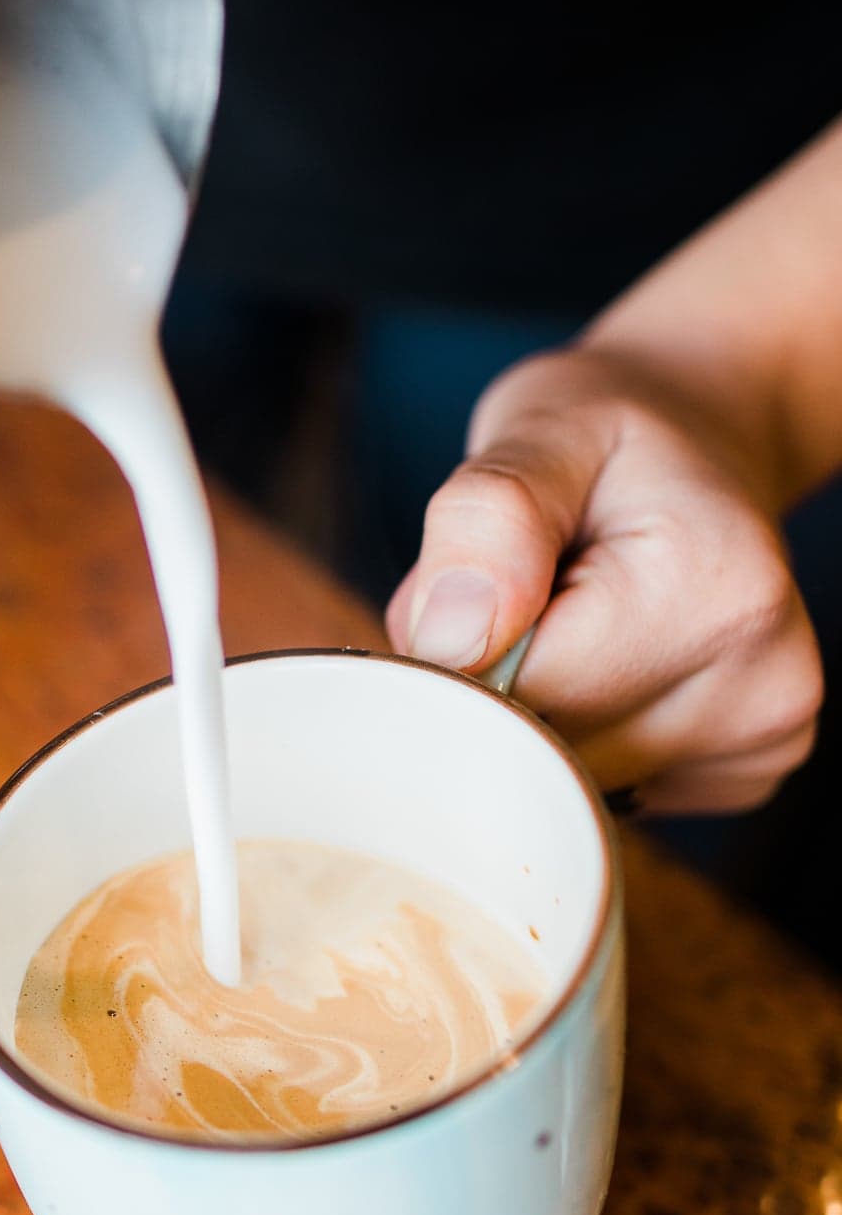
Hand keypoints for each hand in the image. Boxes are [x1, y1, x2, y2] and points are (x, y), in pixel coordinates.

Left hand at [386, 349, 823, 813]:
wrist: (700, 439)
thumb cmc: (609, 431)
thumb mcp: (537, 428)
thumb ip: (485, 521)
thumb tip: (448, 640)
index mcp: (713, 591)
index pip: (521, 698)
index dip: (457, 657)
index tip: (463, 594)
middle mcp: (763, 681)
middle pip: (548, 755)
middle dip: (494, 689)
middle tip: (515, 598)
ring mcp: (765, 738)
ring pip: (571, 781)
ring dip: (535, 712)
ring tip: (567, 619)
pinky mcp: (746, 770)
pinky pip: (612, 786)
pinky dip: (585, 733)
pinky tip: (610, 660)